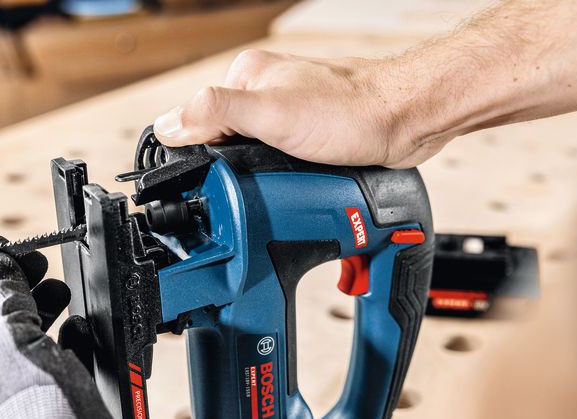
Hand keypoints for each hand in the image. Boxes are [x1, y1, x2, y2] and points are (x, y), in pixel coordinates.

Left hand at [0, 236, 134, 418]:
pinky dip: (58, 342)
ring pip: (15, 343)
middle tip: (35, 263)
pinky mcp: (38, 413)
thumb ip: (2, 295)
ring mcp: (2, 405)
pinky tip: (76, 328)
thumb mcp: (9, 338)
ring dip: (38, 311)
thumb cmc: (30, 416)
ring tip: (59, 290)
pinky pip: (43, 366)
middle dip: (11, 289)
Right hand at [153, 50, 433, 168]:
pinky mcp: (307, 136)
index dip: (202, 154)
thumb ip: (216, 113)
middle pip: (225, 143)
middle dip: (237, 171)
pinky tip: (296, 183)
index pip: (198, 120)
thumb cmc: (351, 110)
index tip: (215, 178)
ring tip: (283, 183)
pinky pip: (280, 162)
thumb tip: (169, 126)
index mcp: (247, 78)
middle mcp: (264, 93)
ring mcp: (287, 115)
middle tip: (259, 183)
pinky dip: (283, 178)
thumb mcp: (272, 113)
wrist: (407, 121)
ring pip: (254, 157)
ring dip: (263, 178)